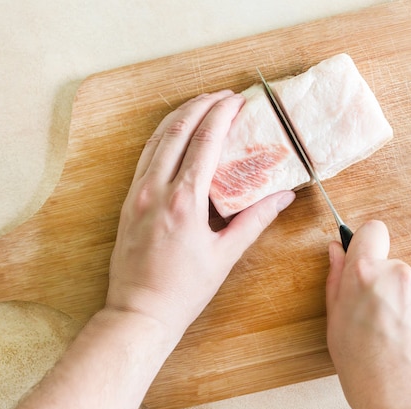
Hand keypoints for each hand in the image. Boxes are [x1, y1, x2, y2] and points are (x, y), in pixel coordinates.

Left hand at [107, 90, 294, 335]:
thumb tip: (283, 196)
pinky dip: (161, 137)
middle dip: (201, 105)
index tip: (237, 100)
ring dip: (179, 117)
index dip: (222, 114)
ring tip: (200, 104)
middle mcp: (156, 189)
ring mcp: (137, 193)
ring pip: (157, 139)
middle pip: (178, 130)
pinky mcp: (127, 201)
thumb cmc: (183, 289)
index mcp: (184, 201)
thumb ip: (254, 221)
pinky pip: (145, 157)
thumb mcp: (225, 256)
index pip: (205, 141)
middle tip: (222, 96)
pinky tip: (173, 134)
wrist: (139, 311)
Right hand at [326, 220, 410, 408]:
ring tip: (397, 340)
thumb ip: (335, 282)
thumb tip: (336, 253)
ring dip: (405, 307)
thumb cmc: (367, 375)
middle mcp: (400, 276)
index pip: (372, 231)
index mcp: (364, 275)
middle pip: (390, 267)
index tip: (364, 258)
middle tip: (374, 320)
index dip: (366, 243)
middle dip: (382, 286)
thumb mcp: (335, 327)